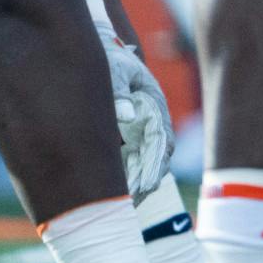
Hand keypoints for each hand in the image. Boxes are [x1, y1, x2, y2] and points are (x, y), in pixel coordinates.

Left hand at [104, 37, 172, 201]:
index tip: (149, 184)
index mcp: (154, 105)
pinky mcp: (124, 135)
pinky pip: (127, 160)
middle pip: (154, 157)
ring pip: (141, 162)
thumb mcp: (116, 71)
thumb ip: (120, 91)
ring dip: (135, 182)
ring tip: (123, 204)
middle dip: (147, 180)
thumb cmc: (110, 62)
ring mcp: (137, 129)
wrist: (99, 58)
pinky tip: (110, 193)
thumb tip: (127, 116)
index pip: (163, 140)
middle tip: (132, 200)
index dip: (158, 164)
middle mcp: (150, 121)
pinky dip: (123, 176)